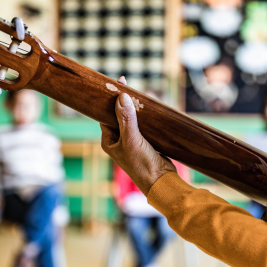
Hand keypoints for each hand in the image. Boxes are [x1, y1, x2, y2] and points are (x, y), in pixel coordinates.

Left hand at [100, 77, 176, 195]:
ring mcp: (132, 142)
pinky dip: (146, 115)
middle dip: (123, 101)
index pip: (105, 115)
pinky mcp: (146, 142)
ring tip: (139, 93)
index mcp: (109, 141)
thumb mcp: (132, 140)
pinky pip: (143, 124)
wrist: (162, 181)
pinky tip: (150, 107)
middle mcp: (119, 141)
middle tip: (126, 84)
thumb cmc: (142, 164)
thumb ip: (126, 119)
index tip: (114, 85)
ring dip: (135, 108)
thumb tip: (121, 96)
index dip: (109, 100)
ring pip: (132, 119)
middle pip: (118, 115)